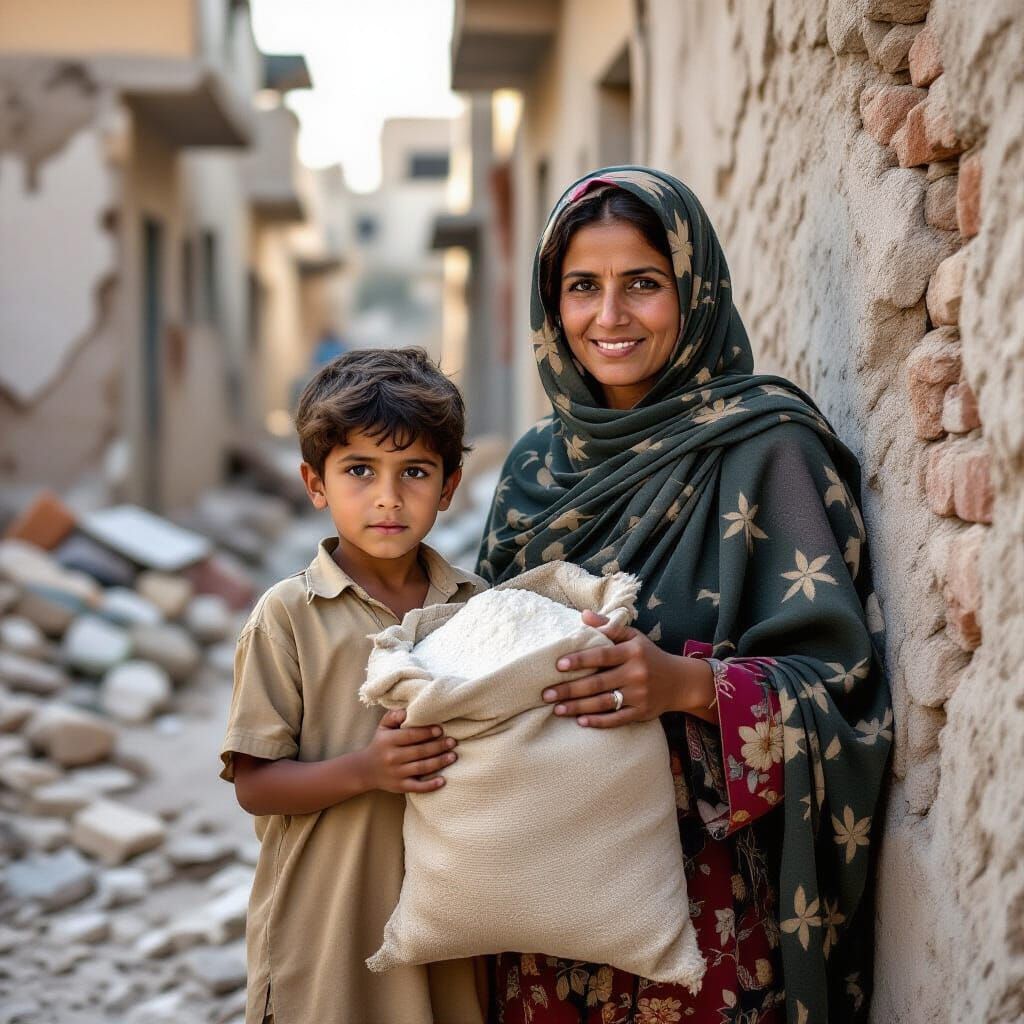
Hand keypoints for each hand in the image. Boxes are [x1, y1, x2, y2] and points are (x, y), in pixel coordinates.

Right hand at [361, 708, 457, 792]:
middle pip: (419, 752)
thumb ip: (394, 716)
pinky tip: (443, 781)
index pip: (410, 735)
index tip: (440, 730)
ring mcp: (396, 774)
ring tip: (453, 756)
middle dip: (438, 746)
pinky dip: (430, 785)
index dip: (426, 732)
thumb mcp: (383, 727)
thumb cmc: (380, 744)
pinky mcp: (400, 787)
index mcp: (388, 741)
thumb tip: (408, 710)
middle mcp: (392, 757)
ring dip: (439, 762)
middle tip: (453, 742)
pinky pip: (417, 787)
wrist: (365, 770)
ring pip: (421, 768)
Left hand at [541, 610, 714, 727]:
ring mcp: (639, 695)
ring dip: (578, 707)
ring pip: (604, 703)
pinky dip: (598, 721)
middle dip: (570, 689)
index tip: (558, 664)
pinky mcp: (642, 713)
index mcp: (632, 651)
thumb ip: (608, 625)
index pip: (602, 655)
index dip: (580, 660)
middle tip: (546, 694)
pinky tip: (580, 721)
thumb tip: (583, 615)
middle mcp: (636, 673)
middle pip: (598, 683)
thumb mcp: (632, 636)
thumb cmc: (648, 655)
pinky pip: (617, 719)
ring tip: (557, 709)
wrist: (680, 681)